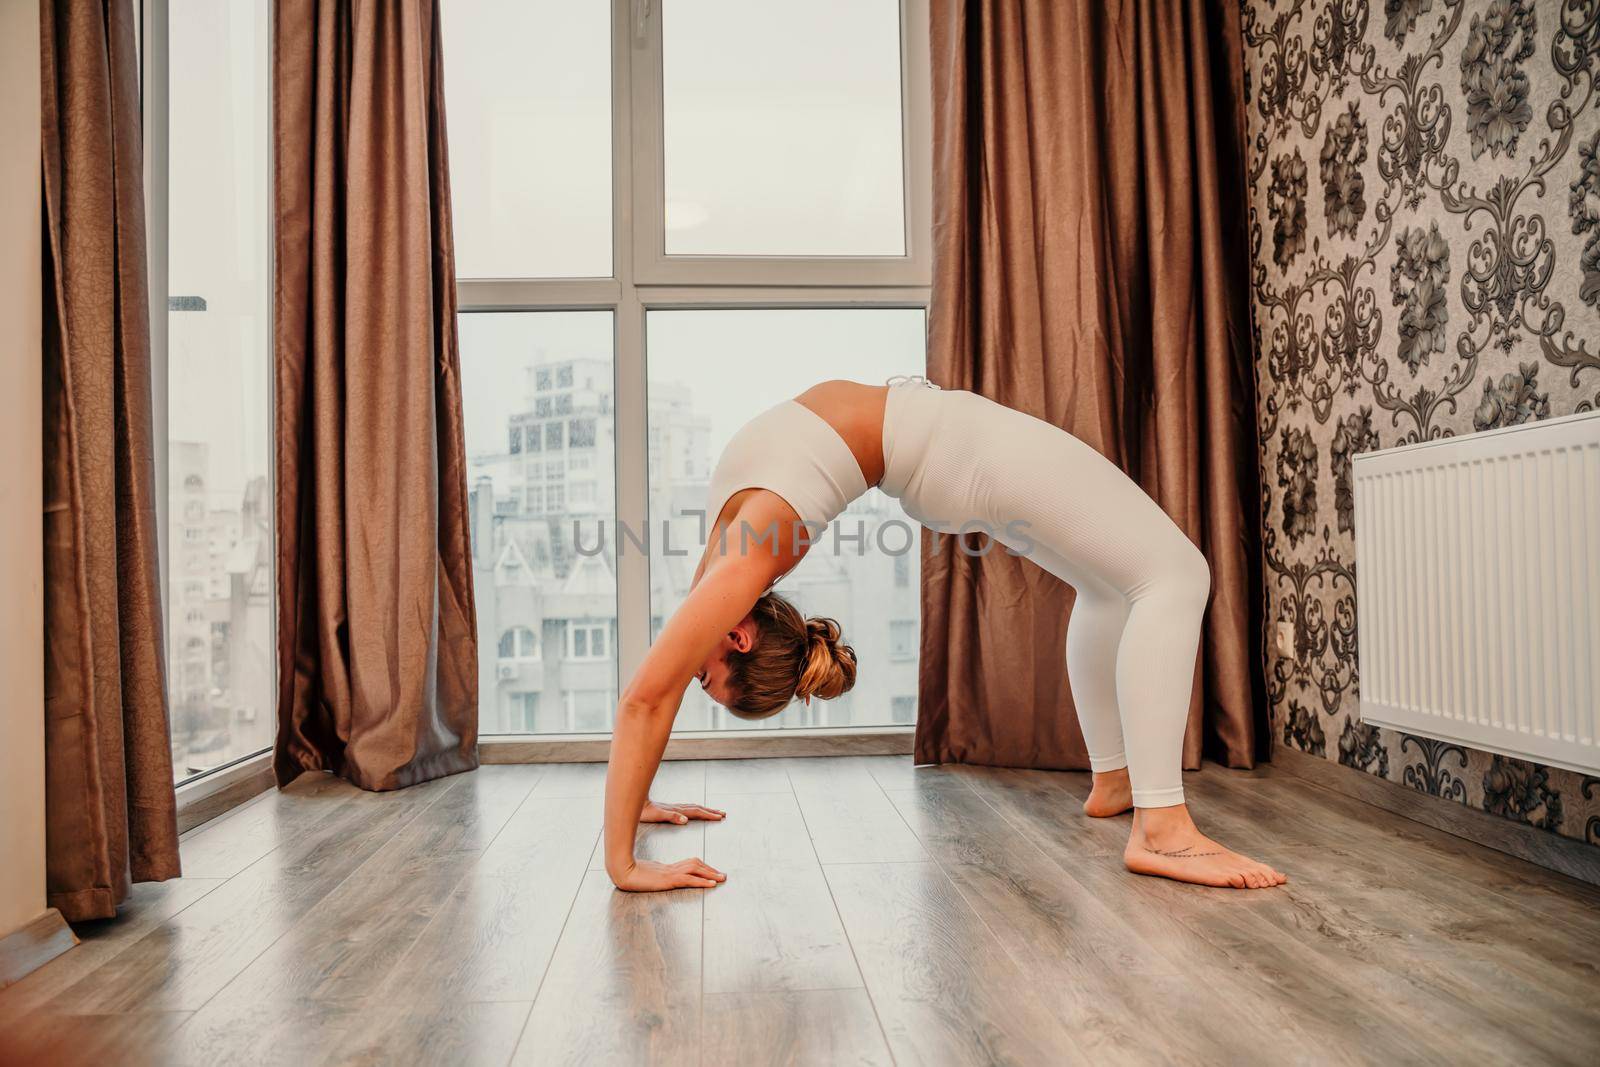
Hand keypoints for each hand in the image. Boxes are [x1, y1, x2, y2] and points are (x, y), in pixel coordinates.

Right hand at [611, 857, 726, 891]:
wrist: (620, 871)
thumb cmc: (628, 874)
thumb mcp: (644, 876)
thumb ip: (654, 876)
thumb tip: (658, 879)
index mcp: (666, 867)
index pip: (688, 864)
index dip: (701, 867)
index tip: (711, 871)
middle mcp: (670, 868)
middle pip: (695, 864)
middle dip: (710, 870)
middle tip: (723, 875)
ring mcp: (669, 873)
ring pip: (695, 869)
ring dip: (710, 874)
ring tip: (721, 879)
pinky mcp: (668, 879)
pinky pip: (689, 879)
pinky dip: (702, 881)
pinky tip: (712, 884)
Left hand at [641, 799, 725, 824]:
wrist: (636, 803)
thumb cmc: (645, 812)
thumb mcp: (657, 816)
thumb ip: (672, 817)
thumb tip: (686, 820)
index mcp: (677, 810)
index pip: (696, 812)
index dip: (708, 815)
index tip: (720, 817)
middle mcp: (678, 808)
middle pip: (698, 808)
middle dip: (711, 811)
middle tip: (723, 814)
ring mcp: (674, 807)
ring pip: (694, 808)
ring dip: (705, 810)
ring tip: (714, 811)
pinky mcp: (670, 809)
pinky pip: (688, 808)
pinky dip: (696, 809)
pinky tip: (695, 811)